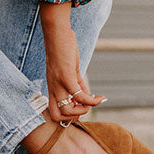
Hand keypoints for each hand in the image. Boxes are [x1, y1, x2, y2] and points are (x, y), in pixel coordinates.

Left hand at [40, 4, 105, 121]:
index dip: (68, 118)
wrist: (57, 35)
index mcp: (53, 89)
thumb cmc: (63, 51)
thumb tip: (88, 98)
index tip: (81, 111)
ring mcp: (59, 84)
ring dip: (84, 110)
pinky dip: (91, 100)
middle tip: (85, 109)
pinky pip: (79, 95)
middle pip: (57, 116)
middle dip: (73, 118)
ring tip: (94, 102)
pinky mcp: (66, 77)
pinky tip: (100, 97)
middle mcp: (53, 89)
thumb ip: (78, 86)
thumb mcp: (70, 72)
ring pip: (67, 110)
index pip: (54, 113)